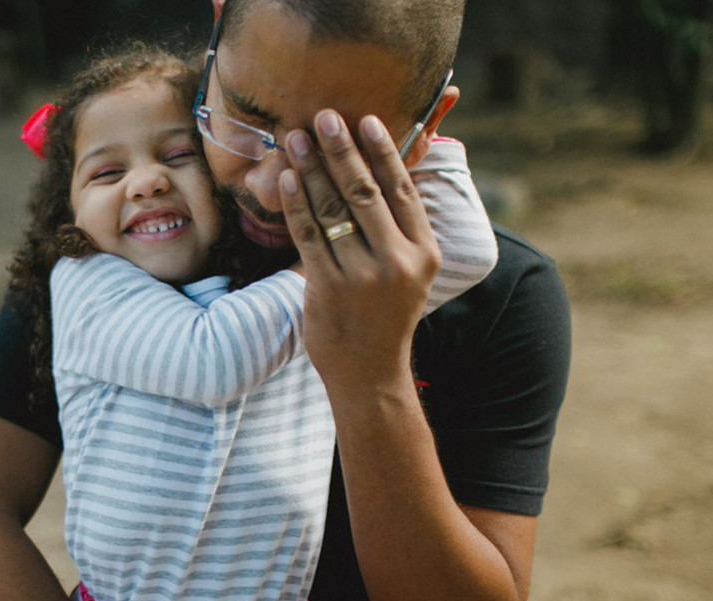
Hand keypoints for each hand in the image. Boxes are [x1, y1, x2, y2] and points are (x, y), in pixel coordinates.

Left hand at [278, 111, 440, 394]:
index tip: (364, 120)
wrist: (369, 372)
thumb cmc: (386, 313)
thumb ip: (400, 227)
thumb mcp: (410, 272)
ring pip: (333, 210)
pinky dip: (296, 204)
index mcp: (424, 252)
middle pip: (364, 192)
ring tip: (296, 139)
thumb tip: (386, 170)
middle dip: (340, 150)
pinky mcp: (328, 288)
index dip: (382, 152)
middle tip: (322, 116)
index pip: (402, 190)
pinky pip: (308, 236)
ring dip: (312, 169)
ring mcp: (361, 276)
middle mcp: (397, 261)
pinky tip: (288, 179)